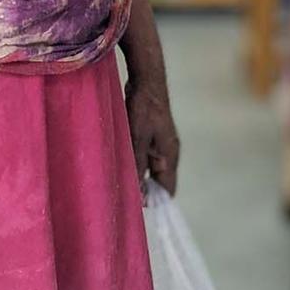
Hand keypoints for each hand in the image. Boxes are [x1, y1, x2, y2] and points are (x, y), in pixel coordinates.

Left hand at [125, 75, 179, 197]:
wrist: (147, 80)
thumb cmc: (144, 109)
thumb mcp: (138, 139)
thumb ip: (138, 166)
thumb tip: (139, 193)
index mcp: (169, 156)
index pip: (168, 189)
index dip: (155, 202)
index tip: (138, 209)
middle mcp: (168, 152)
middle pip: (159, 181)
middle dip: (144, 191)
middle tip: (123, 197)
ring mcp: (160, 144)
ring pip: (150, 169)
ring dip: (138, 176)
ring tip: (119, 182)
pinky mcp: (151, 135)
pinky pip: (144, 156)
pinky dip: (135, 163)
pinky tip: (120, 163)